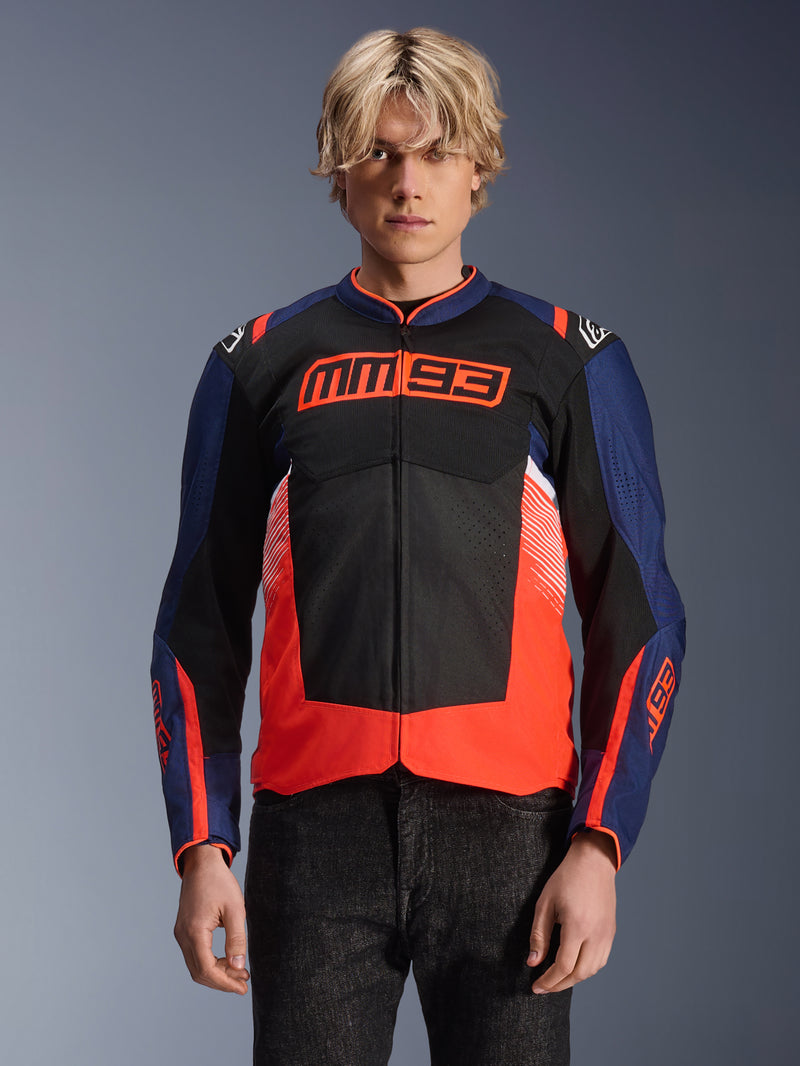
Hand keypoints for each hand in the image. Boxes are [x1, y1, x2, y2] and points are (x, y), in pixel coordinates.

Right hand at [173, 844, 249, 994]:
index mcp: (194, 931)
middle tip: (243, 983)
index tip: (243, 987)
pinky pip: (194, 955)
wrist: (201, 863)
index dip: (225, 982)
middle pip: (199, 972)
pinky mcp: (184, 930)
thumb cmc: (219, 882)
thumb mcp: (235, 909)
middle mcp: (183, 935)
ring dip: (216, 973)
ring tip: (239, 973)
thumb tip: (238, 966)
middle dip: (222, 981)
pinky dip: (210, 962)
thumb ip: (237, 939)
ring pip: (196, 966)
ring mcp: (181, 933)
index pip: (207, 969)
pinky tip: (227, 960)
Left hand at [527, 830, 616, 993]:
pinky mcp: (611, 932)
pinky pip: (601, 960)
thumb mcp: (545, 903)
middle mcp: (596, 934)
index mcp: (577, 926)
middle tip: (544, 987)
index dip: (549, 980)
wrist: (593, 862)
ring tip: (557, 978)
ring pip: (592, 970)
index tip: (536, 986)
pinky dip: (587, 969)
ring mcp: (606, 934)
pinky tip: (574, 966)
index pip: (564, 966)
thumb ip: (539, 935)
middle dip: (560, 985)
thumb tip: (533, 962)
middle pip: (579, 973)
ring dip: (574, 979)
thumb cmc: (566, 878)